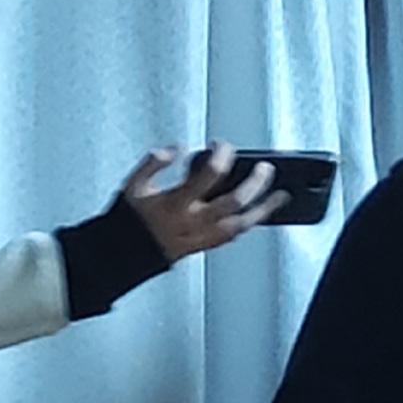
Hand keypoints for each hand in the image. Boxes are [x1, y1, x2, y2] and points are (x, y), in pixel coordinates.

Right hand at [123, 143, 284, 261]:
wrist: (122, 256)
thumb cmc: (129, 221)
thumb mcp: (132, 185)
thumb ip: (152, 164)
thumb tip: (173, 150)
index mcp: (174, 203)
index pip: (207, 176)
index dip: (220, 157)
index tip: (223, 146)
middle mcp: (191, 222)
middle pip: (233, 202)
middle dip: (253, 183)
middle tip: (266, 168)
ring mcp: (199, 236)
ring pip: (240, 224)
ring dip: (263, 209)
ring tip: (280, 196)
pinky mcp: (202, 247)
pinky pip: (232, 237)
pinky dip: (250, 224)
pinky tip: (259, 215)